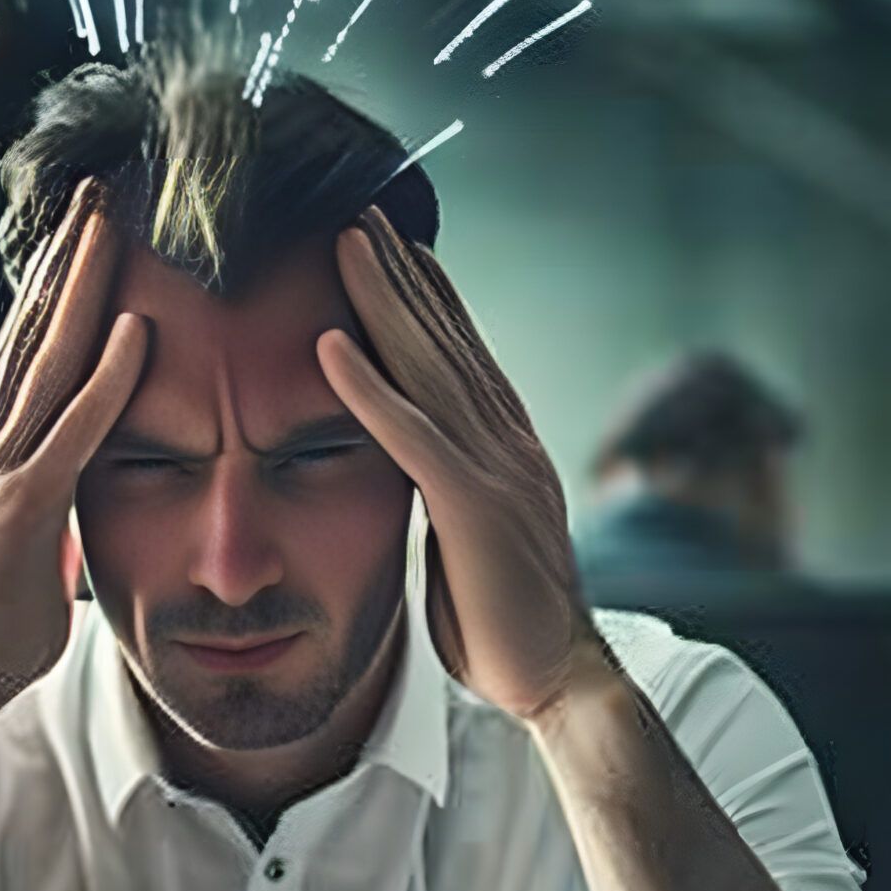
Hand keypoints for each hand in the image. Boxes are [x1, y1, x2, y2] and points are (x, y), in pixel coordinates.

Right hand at [0, 182, 147, 708]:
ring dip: (82, 292)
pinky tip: (133, 333)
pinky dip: (104, 382)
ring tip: (112, 228)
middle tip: (98, 191)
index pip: (24, 351)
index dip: (52, 286)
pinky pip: (71, 435)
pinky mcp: (20, 515)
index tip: (82, 230)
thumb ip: (50, 502)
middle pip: (30, 334)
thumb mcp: (28, 546)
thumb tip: (79, 486)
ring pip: (46, 364)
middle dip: (65, 260)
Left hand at [317, 208, 600, 722]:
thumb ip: (446, 496)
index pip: (461, 354)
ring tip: (345, 239)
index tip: (392, 242)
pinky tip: (330, 345)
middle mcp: (507, 444)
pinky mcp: (474, 510)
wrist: (561, 683)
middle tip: (363, 206)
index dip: (428, 293)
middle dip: (403, 270)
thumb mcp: (470, 542)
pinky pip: (411, 437)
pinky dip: (368, 389)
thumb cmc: (506, 626)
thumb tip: (418, 475)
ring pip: (430, 367)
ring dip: (384, 299)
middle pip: (446, 338)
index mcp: (506, 450)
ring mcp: (495, 471)